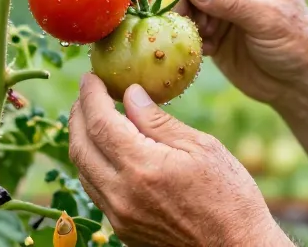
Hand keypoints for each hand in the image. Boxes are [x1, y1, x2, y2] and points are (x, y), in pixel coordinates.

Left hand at [68, 73, 289, 245]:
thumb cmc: (230, 195)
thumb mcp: (202, 148)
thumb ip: (159, 121)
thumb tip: (130, 93)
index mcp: (142, 167)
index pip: (100, 122)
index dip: (90, 95)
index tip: (90, 77)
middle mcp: (122, 195)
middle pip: (80, 147)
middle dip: (78, 114)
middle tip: (87, 94)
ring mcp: (119, 216)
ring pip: (83, 171)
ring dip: (83, 140)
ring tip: (95, 118)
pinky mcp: (124, 230)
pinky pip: (96, 191)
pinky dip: (94, 164)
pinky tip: (110, 151)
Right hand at [170, 0, 307, 104]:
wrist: (297, 83)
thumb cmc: (296, 44)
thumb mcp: (267, 20)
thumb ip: (231, 1)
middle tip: (183, 14)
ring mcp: (221, 1)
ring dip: (187, 15)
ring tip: (205, 35)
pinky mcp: (212, 25)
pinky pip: (187, 22)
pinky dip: (190, 34)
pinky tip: (210, 49)